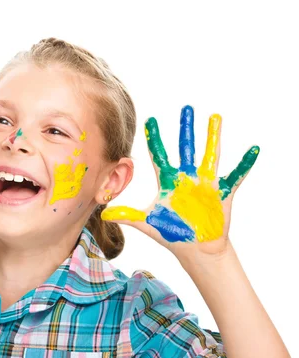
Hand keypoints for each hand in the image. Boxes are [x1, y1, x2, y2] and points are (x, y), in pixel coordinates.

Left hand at [101, 105, 258, 261]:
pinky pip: (235, 176)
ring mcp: (205, 184)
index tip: (150, 120)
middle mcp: (186, 178)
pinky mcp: (221, 193)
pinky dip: (244, 164)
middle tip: (186, 107)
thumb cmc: (172, 234)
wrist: (195, 250)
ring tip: (215, 117)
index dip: (154, 139)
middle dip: (185, 128)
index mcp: (168, 182)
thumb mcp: (148, 223)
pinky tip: (253, 149)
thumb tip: (103, 215)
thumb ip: (128, 216)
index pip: (159, 156)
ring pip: (210, 155)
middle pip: (185, 148)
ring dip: (213, 137)